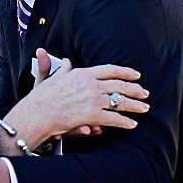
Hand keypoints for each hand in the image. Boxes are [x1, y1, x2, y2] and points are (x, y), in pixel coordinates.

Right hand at [9, 50, 148, 144]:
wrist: (37, 114)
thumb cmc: (41, 98)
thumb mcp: (49, 78)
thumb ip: (58, 68)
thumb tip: (60, 58)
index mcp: (82, 74)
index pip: (109, 70)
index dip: (125, 72)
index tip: (136, 74)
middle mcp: (90, 84)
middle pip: (119, 86)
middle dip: (135, 89)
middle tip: (145, 93)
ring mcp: (93, 99)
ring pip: (120, 102)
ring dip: (135, 106)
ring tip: (144, 108)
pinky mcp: (92, 115)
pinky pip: (114, 118)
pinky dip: (125, 122)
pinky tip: (132, 124)